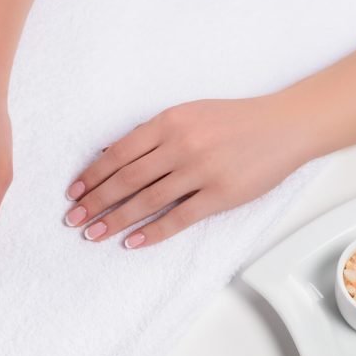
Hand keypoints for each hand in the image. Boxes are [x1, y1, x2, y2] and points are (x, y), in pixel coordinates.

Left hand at [64, 96, 310, 247]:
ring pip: (147, 201)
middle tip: (73, 219)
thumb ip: (154, 133)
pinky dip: (153, 233)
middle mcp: (181, 145)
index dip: (93, 175)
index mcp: (169, 122)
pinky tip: (132, 242)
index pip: (119, 153)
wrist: (282, 126)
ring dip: (116, 220)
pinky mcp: (220, 195)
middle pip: (126, 179)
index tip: (75, 192)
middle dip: (96, 202)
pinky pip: (179, 218)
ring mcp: (201, 172)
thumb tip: (112, 153)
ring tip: (94, 234)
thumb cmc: (234, 120)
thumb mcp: (189, 113)